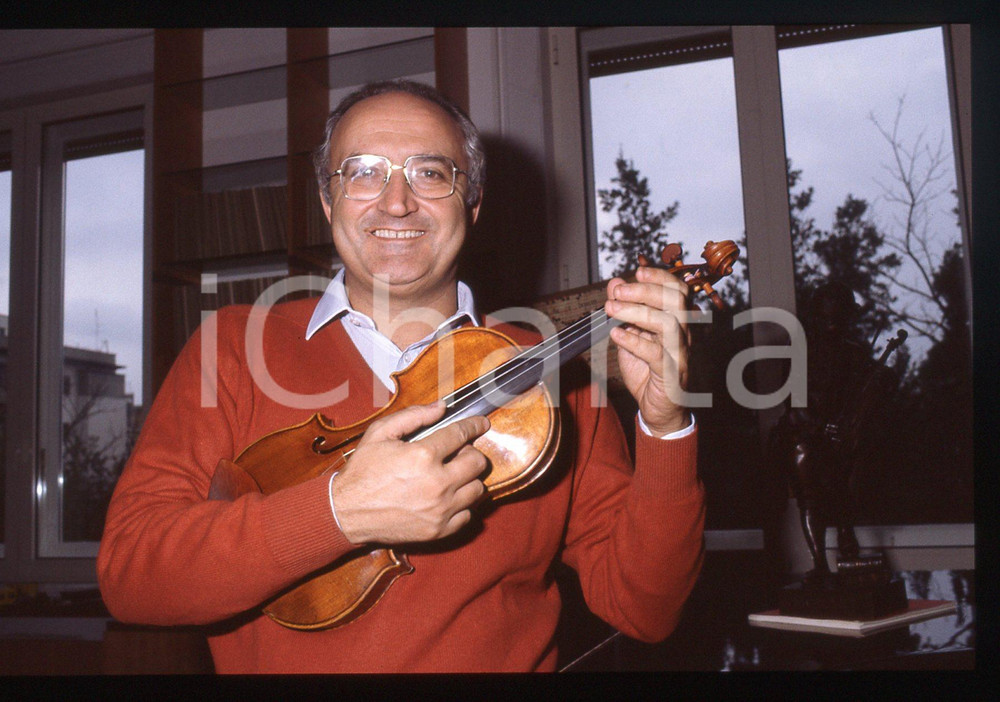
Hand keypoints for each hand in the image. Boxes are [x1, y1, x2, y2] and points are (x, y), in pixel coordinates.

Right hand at [330, 401, 490, 544]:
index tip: (481, 423)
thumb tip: (441, 407)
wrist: (346, 512)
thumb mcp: (380, 433)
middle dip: (472, 452)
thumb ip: (413, 416)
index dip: (475, 426)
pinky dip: (462, 505)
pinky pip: (468, 515)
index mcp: (423, 456)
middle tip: (460, 452)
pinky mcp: (439, 530)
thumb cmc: (362, 471)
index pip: (462, 434)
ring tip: (453, 475)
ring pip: (477, 489)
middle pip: (477, 462)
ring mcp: (440, 510)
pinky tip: (448, 497)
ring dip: (469, 479)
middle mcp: (437, 483)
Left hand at [605, 265, 691, 435]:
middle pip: (675, 301)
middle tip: (618, 291)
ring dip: (637, 312)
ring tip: (611, 309)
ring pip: (667, 324)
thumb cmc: (646, 371)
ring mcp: (680, 354)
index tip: (638, 272)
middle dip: (646, 291)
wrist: (658, 408)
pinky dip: (634, 341)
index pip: (678, 291)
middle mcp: (683, 334)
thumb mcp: (630, 335)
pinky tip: (616, 335)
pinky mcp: (671, 374)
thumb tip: (615, 284)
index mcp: (677, 322)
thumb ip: (624, 310)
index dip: (661, 278)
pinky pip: (656, 354)